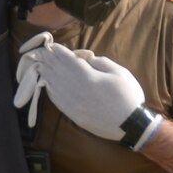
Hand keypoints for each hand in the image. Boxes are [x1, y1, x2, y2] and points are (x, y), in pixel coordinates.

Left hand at [14, 32, 156, 148]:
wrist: (132, 125)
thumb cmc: (129, 96)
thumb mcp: (120, 73)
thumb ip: (101, 63)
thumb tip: (86, 59)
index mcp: (90, 78)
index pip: (69, 61)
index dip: (60, 52)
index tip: (53, 46)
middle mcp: (78, 91)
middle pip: (59, 72)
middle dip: (49, 61)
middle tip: (42, 53)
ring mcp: (74, 105)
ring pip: (55, 87)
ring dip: (46, 75)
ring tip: (41, 66)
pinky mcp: (74, 116)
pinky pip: (57, 101)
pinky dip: (50, 91)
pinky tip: (47, 84)